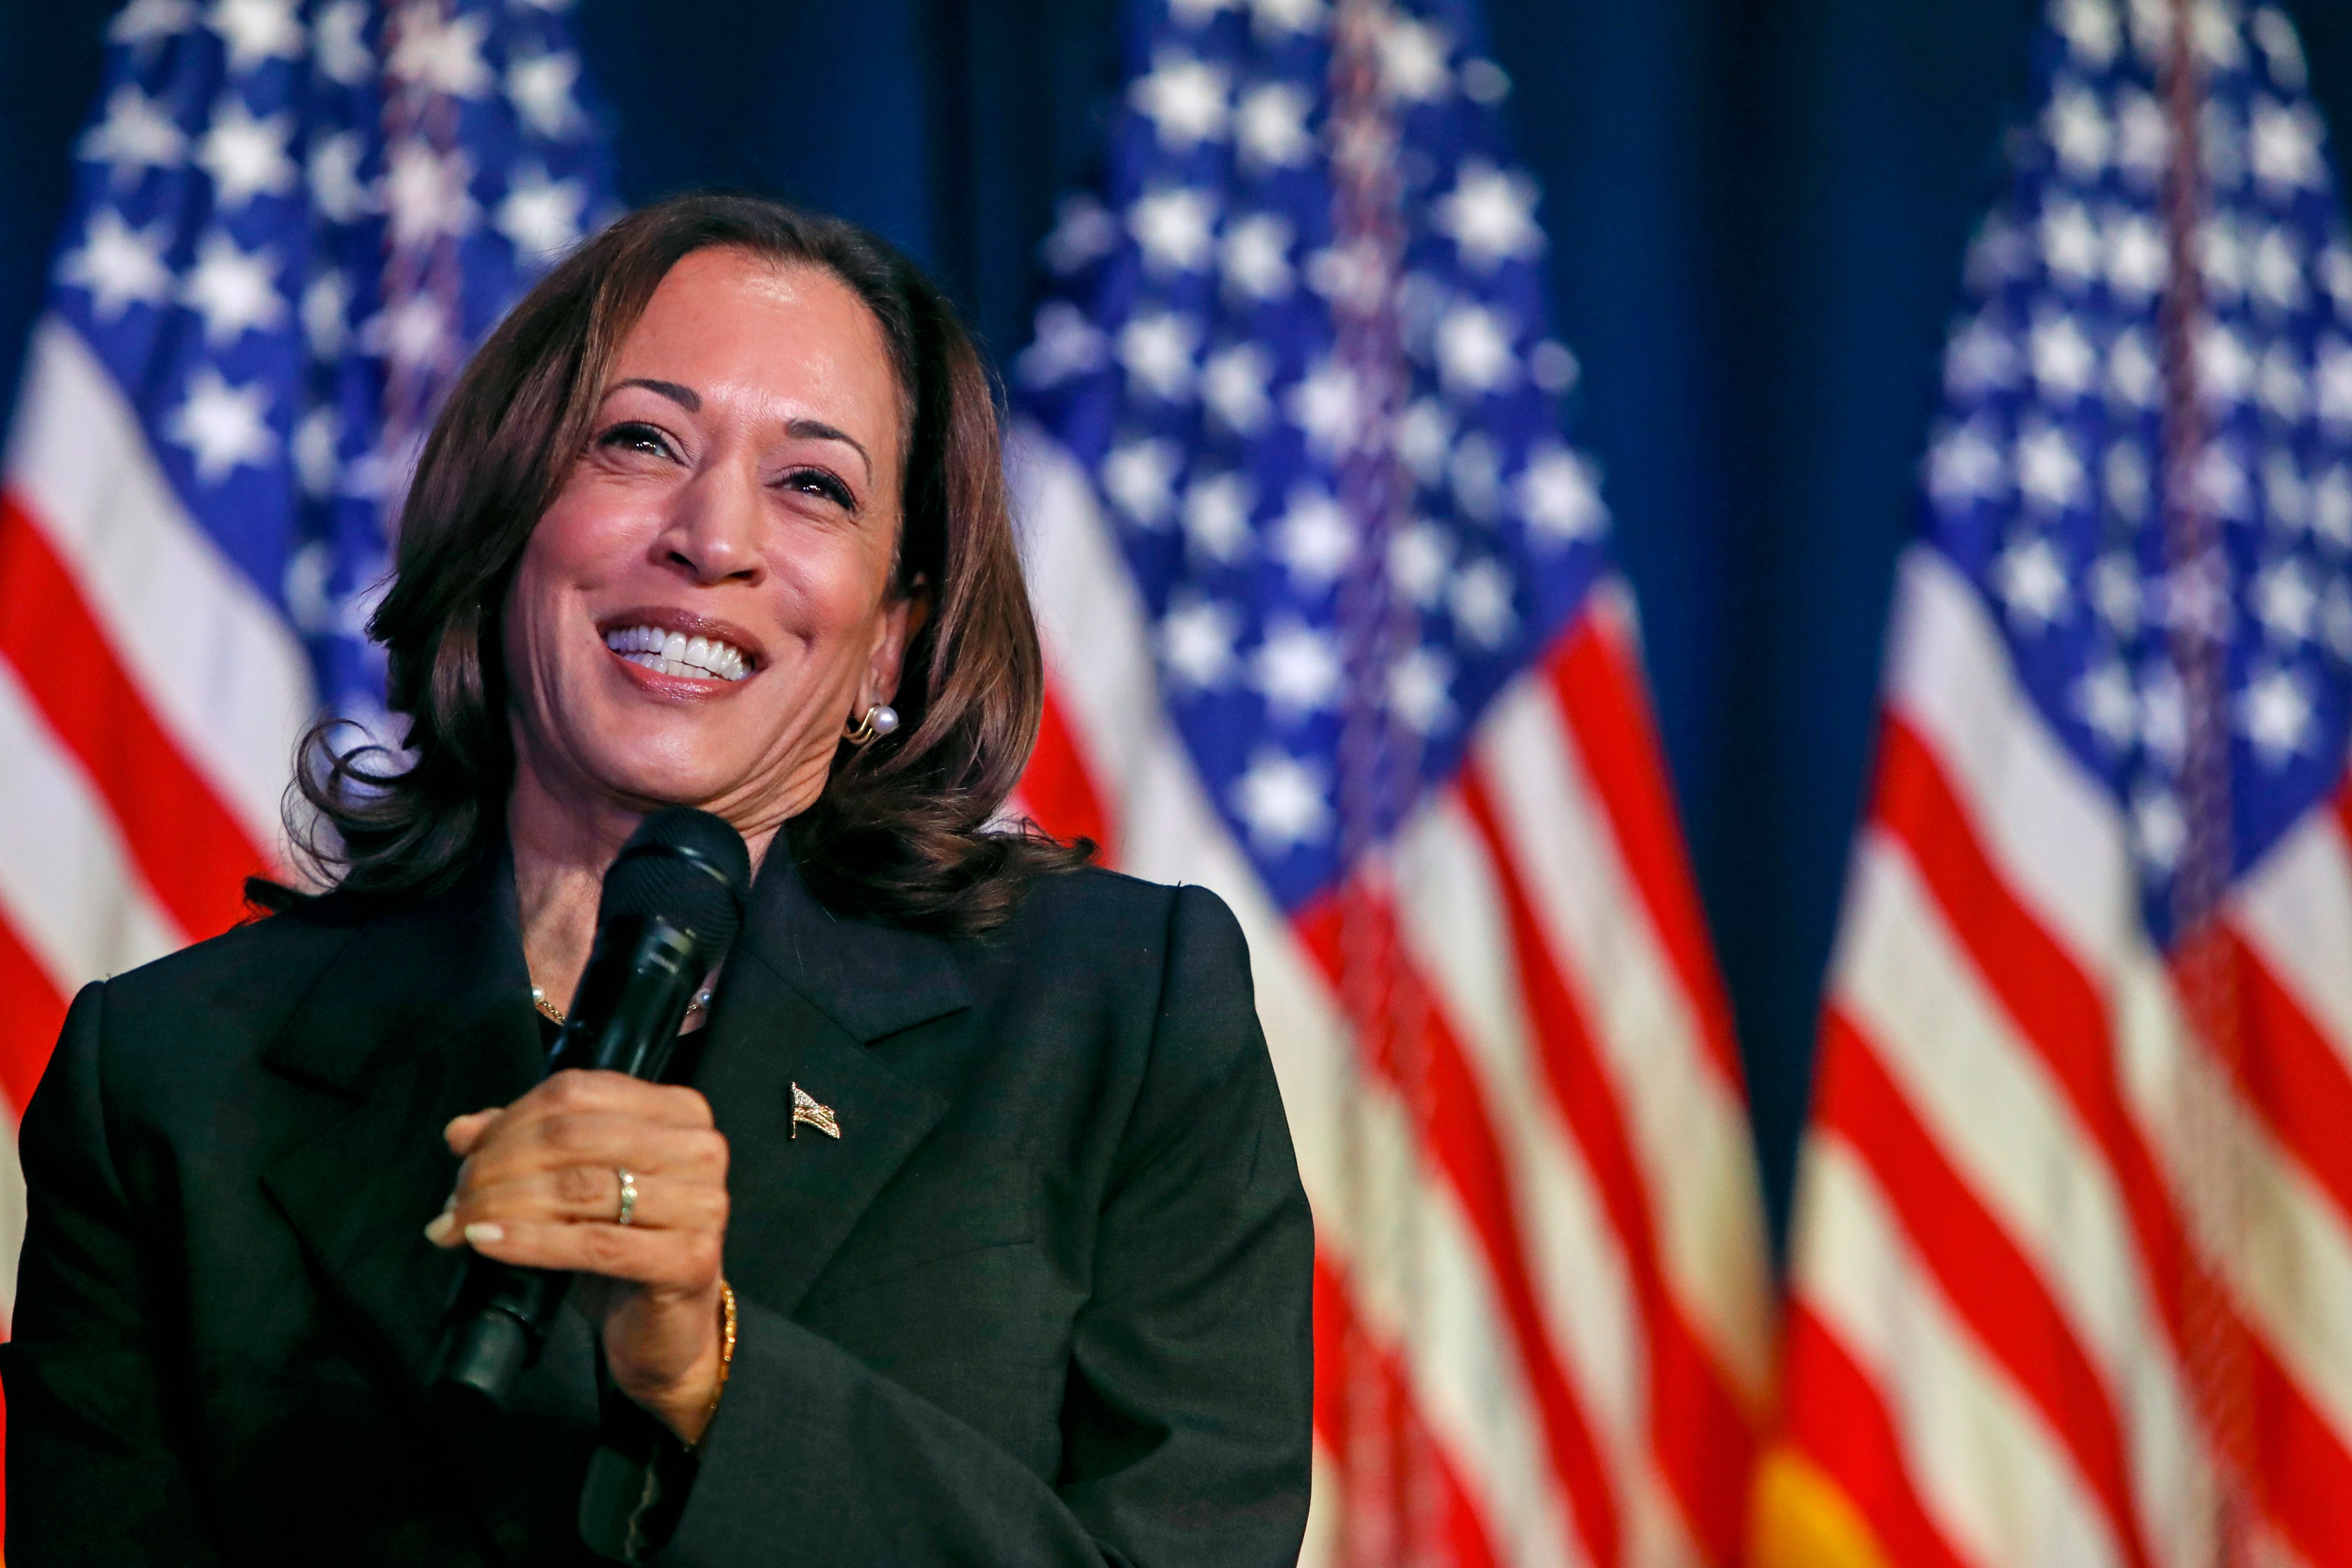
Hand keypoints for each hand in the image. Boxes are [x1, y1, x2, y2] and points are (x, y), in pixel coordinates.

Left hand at [426, 1070, 730, 1442]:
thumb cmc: (625, 1250)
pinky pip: (593, 1243)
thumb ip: (527, 1148)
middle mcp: (699, 1148)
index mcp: (678, 1112)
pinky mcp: (690, 1258)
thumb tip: (461, 1130)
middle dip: (498, 1165)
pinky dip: (529, 1241)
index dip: (508, 1121)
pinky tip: (486, 1241)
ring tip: (460, 1224)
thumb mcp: (576, 1189)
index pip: (576, 1092)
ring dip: (503, 1204)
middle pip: (573, 1137)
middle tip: (456, 1199)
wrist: (667, 1333)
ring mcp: (702, 1203)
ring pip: (580, 1188)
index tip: (464, 1156)